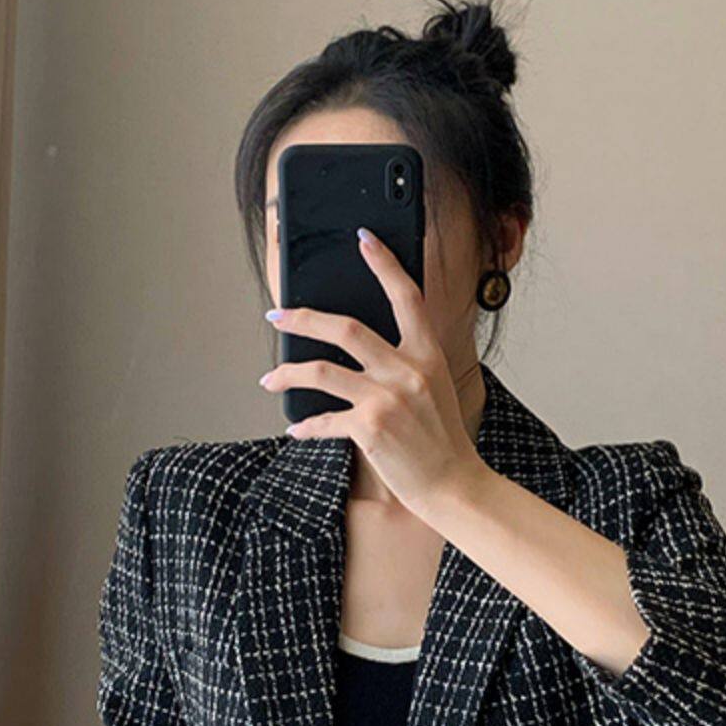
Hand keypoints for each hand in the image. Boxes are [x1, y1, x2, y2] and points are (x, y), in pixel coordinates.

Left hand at [260, 226, 489, 520]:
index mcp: (428, 353)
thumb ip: (406, 362)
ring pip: (322, 370)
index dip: (384, 263)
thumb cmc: (442, 438)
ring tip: (270, 377)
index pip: (406, 296)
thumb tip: (360, 345)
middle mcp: (408, 369)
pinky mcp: (370, 428)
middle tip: (277, 315)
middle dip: (303, 318)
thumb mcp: (435, 387)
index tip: (364, 239)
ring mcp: (388, 398)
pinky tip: (295, 427)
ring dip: (288, 372)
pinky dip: (305, 424)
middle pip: (346, 327)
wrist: (455, 486)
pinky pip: (324, 419)